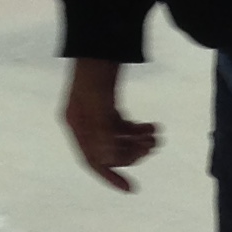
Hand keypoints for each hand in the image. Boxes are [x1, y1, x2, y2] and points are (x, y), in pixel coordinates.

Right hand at [63, 58, 158, 190]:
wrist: (102, 41)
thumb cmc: (97, 70)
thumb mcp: (100, 102)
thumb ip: (103, 131)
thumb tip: (110, 159)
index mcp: (76, 124)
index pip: (91, 160)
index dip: (110, 176)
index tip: (131, 189)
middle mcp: (84, 123)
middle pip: (109, 151)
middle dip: (132, 151)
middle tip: (152, 144)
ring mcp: (96, 114)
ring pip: (119, 140)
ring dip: (139, 141)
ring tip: (156, 134)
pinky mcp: (108, 106)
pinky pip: (124, 127)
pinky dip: (138, 129)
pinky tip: (152, 126)